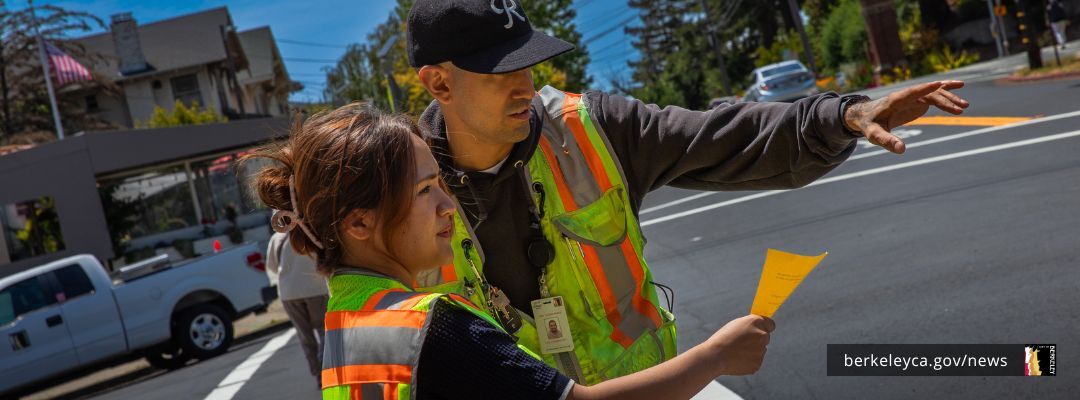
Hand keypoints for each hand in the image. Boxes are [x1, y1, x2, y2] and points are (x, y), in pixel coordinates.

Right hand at [706, 315, 774, 375]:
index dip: (766, 327)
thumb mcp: (737, 324)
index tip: (762, 330)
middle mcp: (762, 335)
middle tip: (743, 342)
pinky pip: (756, 361)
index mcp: (756, 322)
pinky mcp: (758, 363)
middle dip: (757, 340)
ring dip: (752, 351)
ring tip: (737, 351)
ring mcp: (761, 350)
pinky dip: (749, 361)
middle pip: (766, 337)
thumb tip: (759, 329)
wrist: (715, 355)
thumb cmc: (723, 338)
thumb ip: (751, 325)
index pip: (771, 324)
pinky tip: (737, 359)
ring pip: (760, 350)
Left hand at [844, 80, 968, 153]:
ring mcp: (912, 96)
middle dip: (944, 100)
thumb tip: (902, 150)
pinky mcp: (917, 99)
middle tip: (960, 109)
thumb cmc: (869, 124)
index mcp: (894, 101)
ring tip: (965, 107)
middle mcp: (905, 96)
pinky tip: (961, 86)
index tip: (939, 84)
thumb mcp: (874, 135)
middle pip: (927, 95)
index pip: (910, 93)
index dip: (923, 89)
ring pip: (933, 94)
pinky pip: (933, 93)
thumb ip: (886, 141)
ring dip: (949, 98)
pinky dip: (946, 90)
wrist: (866, 115)